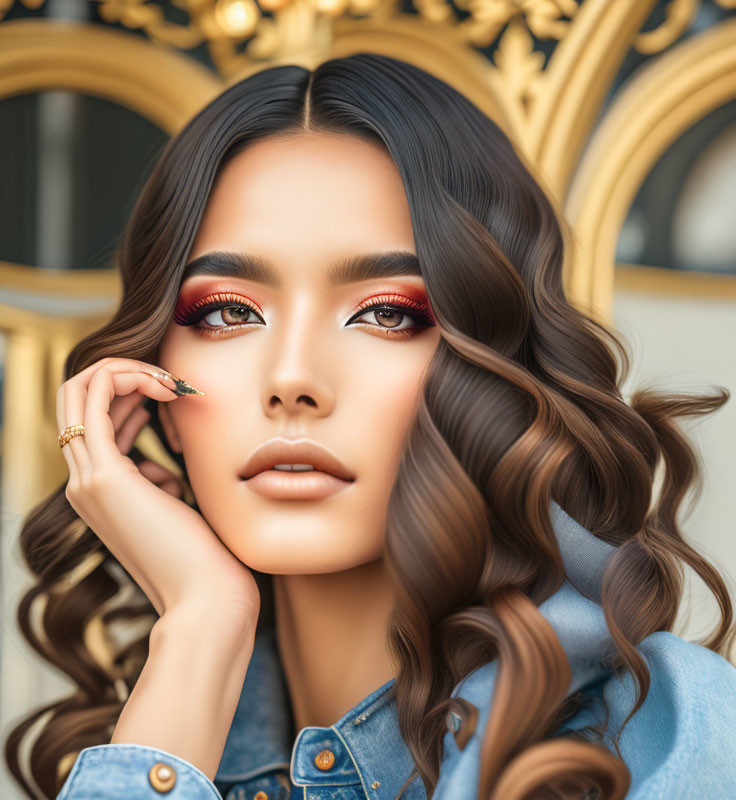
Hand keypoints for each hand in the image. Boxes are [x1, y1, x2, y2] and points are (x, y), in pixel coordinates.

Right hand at [57, 357, 259, 623]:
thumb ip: (158, 483)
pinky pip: (96, 397)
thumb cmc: (203, 557)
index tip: (176, 396)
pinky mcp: (105, 475)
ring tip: (174, 383)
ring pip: (79, 390)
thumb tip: (158, 467)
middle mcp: (82, 483)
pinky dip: (129, 377)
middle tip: (171, 381)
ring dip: (127, 370)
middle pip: (77, 400)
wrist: (205, 598)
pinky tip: (169, 387)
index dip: (131, 396)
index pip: (95, 422)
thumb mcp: (175, 508)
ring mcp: (87, 479)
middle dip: (122, 374)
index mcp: (98, 491)